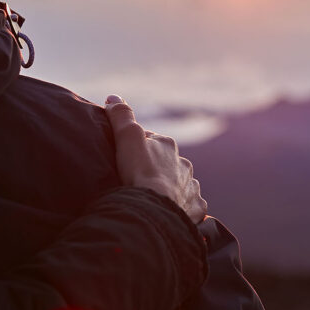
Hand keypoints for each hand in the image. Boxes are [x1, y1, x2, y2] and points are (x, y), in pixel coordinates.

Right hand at [105, 95, 207, 222]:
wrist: (156, 209)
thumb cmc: (140, 173)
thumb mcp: (126, 138)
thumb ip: (121, 117)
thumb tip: (113, 97)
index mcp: (168, 145)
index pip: (151, 141)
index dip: (137, 148)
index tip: (125, 159)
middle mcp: (184, 164)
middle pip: (167, 163)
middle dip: (156, 169)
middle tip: (138, 181)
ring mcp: (192, 187)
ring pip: (181, 184)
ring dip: (170, 188)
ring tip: (154, 198)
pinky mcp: (196, 208)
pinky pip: (190, 205)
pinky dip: (183, 207)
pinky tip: (172, 212)